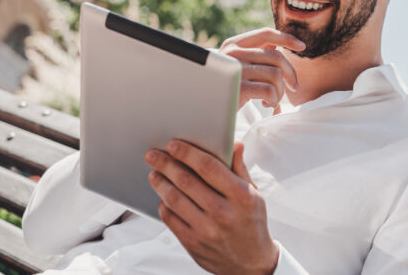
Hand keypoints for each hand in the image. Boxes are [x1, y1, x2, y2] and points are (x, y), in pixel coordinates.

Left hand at [145, 140, 278, 274]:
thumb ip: (240, 168)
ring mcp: (206, 230)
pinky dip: (163, 204)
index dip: (187, 153)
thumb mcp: (254, 194)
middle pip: (186, 181)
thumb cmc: (251, 223)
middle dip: (166, 164)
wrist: (251, 263)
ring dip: (160, 182)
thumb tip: (235, 144)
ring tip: (154, 173)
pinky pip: (170, 218)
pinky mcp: (193, 243)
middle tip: (153, 155)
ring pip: (174, 199)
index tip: (173, 144)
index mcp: (240, 196)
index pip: (208, 167)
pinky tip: (162, 195)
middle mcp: (223, 213)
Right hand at [220, 28, 304, 108]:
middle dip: (290, 74)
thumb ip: (254, 53)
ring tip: (273, 99)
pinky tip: (266, 103)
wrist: (206, 109)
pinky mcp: (238, 88)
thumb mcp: (238, 67)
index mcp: (232, 44)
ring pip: (276, 75)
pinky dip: (274, 100)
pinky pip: (270, 90)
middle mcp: (232, 54)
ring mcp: (235, 70)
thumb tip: (278, 43)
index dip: (286, 38)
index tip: (302, 46)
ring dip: (280, 91)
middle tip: (293, 87)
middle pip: (276, 56)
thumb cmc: (227, 88)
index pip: (265, 33)